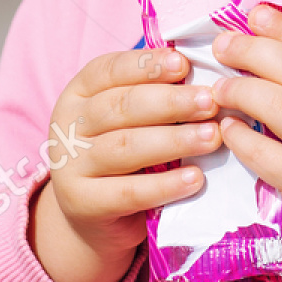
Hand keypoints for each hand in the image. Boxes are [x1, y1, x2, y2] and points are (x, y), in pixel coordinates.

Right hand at [30, 47, 221, 281]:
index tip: (184, 64)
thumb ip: (157, 95)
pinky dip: (164, 185)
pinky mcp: (82, 203)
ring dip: (174, 140)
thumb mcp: (131, 119)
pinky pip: (128, 192)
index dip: (147, 65)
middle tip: (211, 101)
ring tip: (212, 136)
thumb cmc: (124, 156)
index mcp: (79, 93)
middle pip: (121, 106)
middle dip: (171, 102)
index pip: (110, 70)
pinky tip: (195, 178)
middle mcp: (68, 125)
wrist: (93, 217)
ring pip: (125, 146)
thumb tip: (208, 75)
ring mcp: (69, 165)